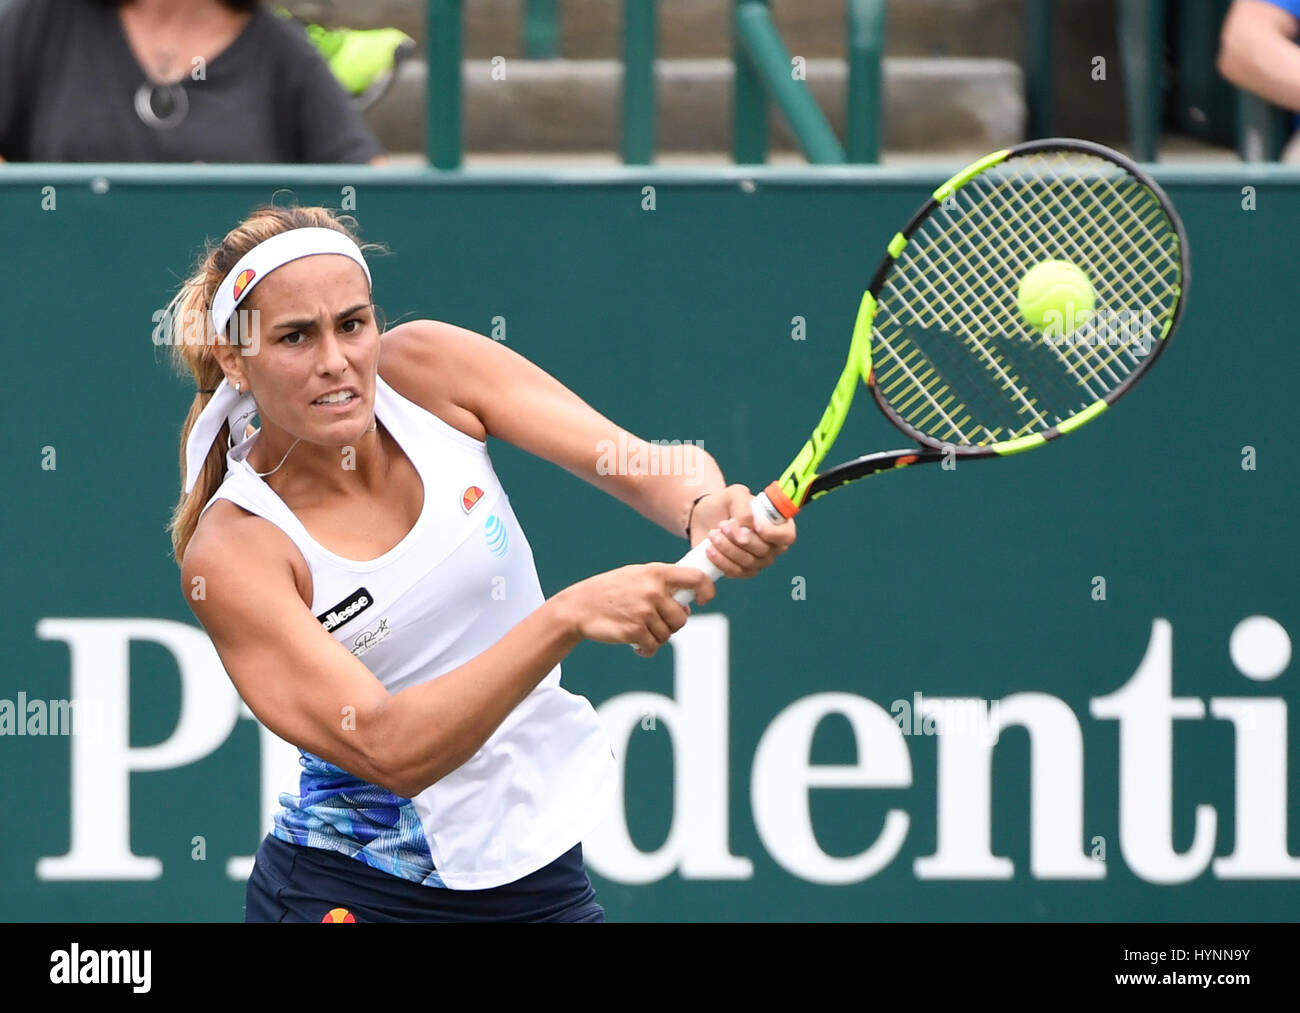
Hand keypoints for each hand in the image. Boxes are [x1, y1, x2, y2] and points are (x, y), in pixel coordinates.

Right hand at [559, 563, 716, 657]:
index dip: (707, 590)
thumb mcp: (636, 576)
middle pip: (682, 617)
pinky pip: (654, 647)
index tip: (703, 600)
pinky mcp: (635, 631)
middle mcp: (653, 591)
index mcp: (656, 572)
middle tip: (655, 622)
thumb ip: (662, 585)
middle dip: (672, 624)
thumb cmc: (609, 591)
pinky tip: (636, 644)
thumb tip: (687, 605)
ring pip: (668, 634)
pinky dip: (646, 649)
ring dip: (656, 637)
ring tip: (640, 630)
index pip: (696, 578)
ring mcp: (644, 611)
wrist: (579, 607)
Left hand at [688, 484, 796, 579]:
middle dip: (742, 539)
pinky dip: (721, 560)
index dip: (773, 534)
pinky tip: (710, 549)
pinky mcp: (742, 571)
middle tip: (723, 525)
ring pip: (749, 562)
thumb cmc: (725, 504)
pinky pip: (736, 571)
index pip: (787, 536)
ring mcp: (758, 561)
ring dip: (728, 548)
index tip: (755, 525)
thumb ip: (744, 508)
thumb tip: (746, 531)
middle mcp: (773, 546)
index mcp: (778, 525)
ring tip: (713, 533)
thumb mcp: (735, 495)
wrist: (704, 516)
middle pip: (765, 551)